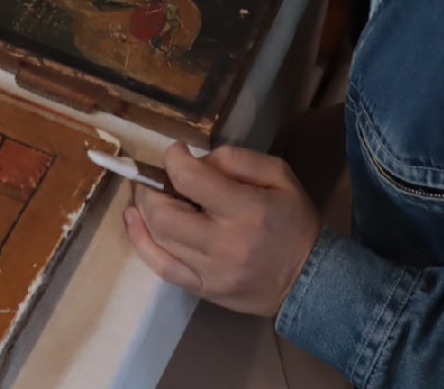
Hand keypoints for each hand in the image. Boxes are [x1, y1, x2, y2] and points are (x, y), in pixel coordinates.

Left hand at [124, 143, 320, 317]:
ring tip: (143, 194)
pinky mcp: (204, 290)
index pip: (191, 180)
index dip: (173, 159)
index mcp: (247, 210)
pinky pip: (162, 268)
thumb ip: (237, 159)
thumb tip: (196, 161)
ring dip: (142, 210)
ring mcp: (211, 272)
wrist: (310, 280)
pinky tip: (133, 221)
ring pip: (159, 238)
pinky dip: (141, 242)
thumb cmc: (295, 222)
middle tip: (154, 177)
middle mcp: (225, 244)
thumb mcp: (279, 175)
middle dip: (150, 188)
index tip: (175, 152)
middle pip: (165, 214)